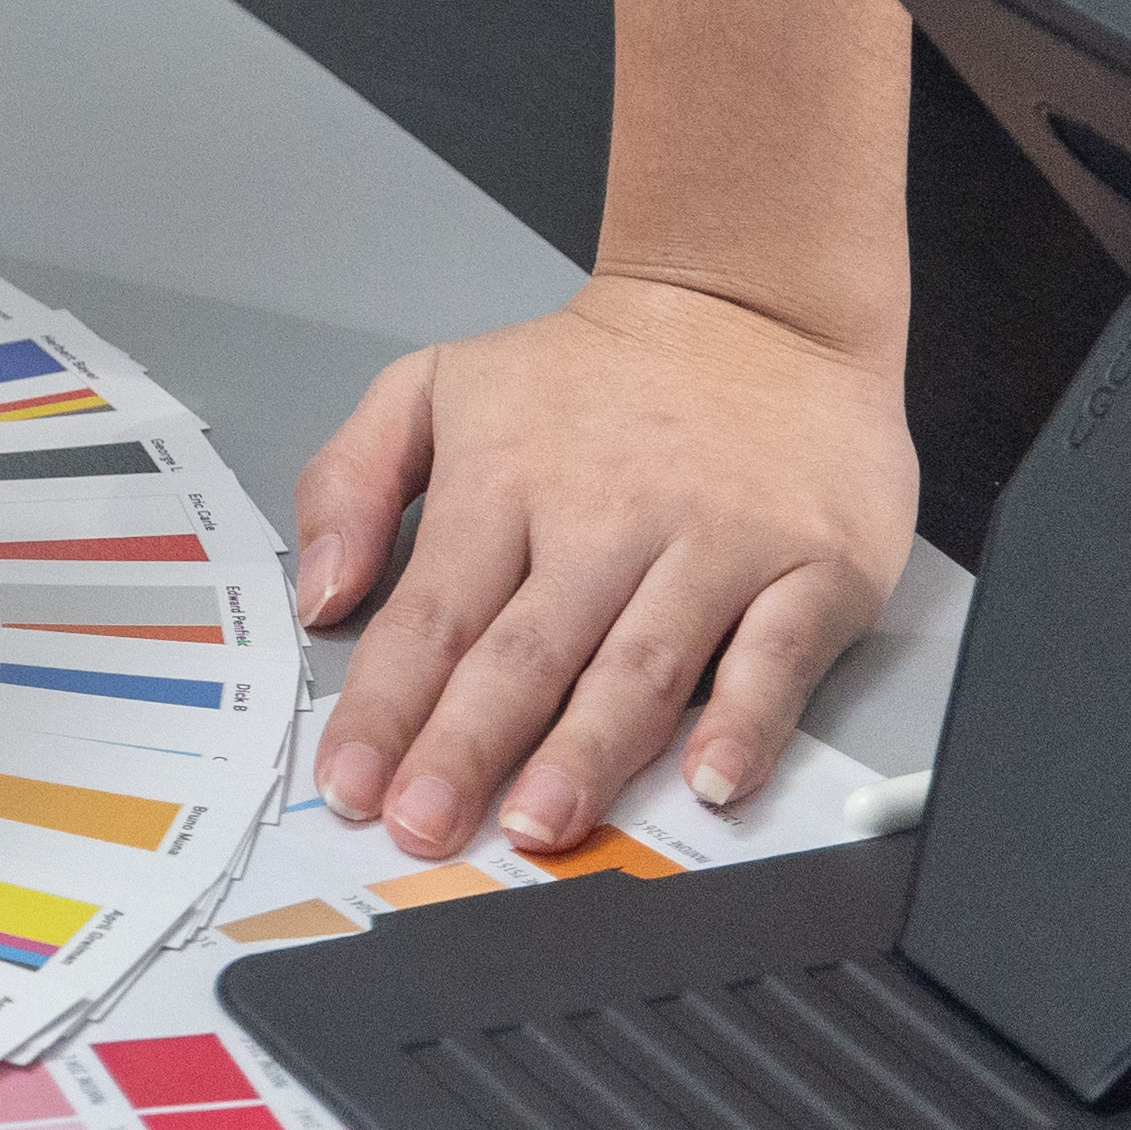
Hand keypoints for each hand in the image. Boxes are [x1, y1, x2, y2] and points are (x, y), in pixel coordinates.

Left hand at [291, 273, 911, 851]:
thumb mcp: (436, 383)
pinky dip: (746, 720)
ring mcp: (712, 543)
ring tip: (539, 821)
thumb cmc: (595, 372)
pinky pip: (776, 656)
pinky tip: (711, 777)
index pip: (430, 613)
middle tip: (425, 826)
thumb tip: (320, 593)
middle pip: (523, 652)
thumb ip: (352, 480)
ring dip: (586, 751)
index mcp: (506, 478)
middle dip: (465, 748)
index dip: (386, 705)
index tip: (350, 780)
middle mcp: (605, 516)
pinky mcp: (810, 566)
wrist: (755, 303)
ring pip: (639, 664)